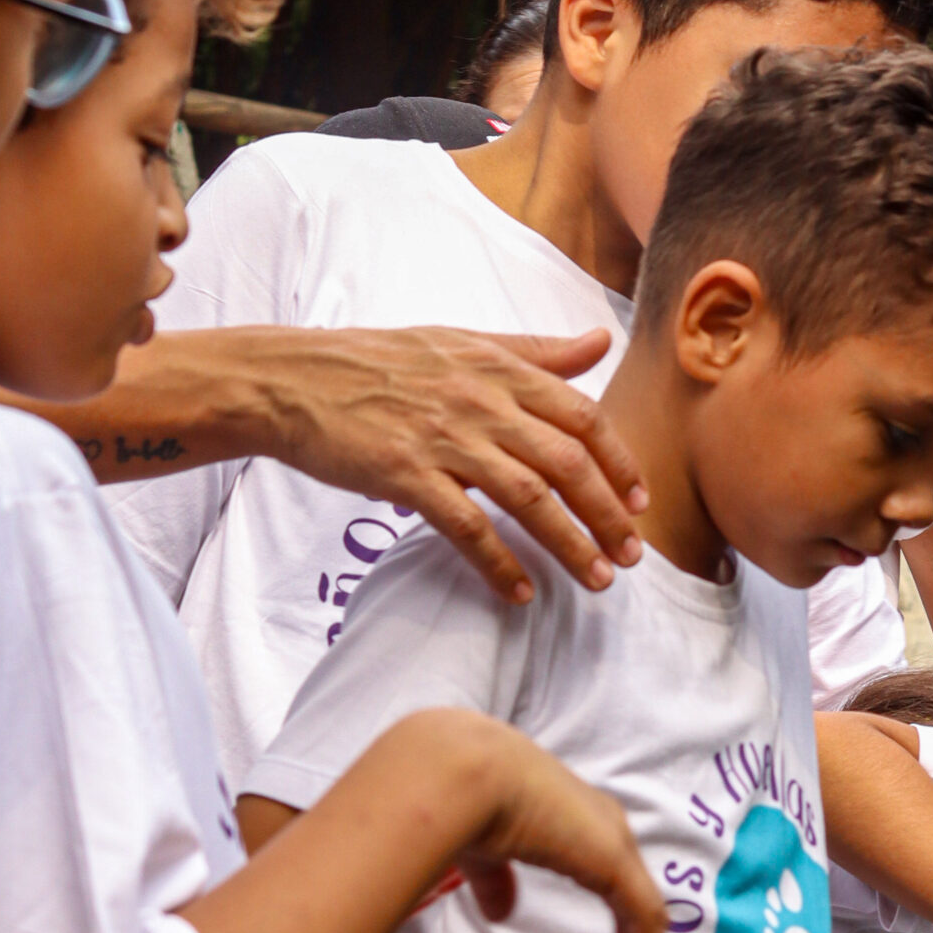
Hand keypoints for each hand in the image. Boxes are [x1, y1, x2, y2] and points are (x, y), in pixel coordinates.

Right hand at [263, 327, 648, 600]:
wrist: (292, 379)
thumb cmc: (379, 363)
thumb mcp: (462, 341)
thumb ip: (536, 352)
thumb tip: (600, 342)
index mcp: (497, 368)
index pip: (581, 416)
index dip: (620, 463)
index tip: (640, 503)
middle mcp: (478, 400)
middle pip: (566, 461)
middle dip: (608, 513)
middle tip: (632, 556)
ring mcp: (441, 437)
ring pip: (527, 497)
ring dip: (569, 543)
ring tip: (597, 579)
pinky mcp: (404, 473)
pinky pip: (465, 526)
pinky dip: (498, 562)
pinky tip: (519, 591)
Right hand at [460, 724, 665, 932]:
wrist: (460, 775)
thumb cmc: (460, 802)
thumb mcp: (480, 853)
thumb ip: (496, 882)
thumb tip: (501, 915)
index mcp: (575, 818)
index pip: (613, 875)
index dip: (616, 921)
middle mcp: (604, 825)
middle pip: (636, 896)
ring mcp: (613, 842)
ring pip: (646, 914)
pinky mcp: (615, 862)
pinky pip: (643, 923)